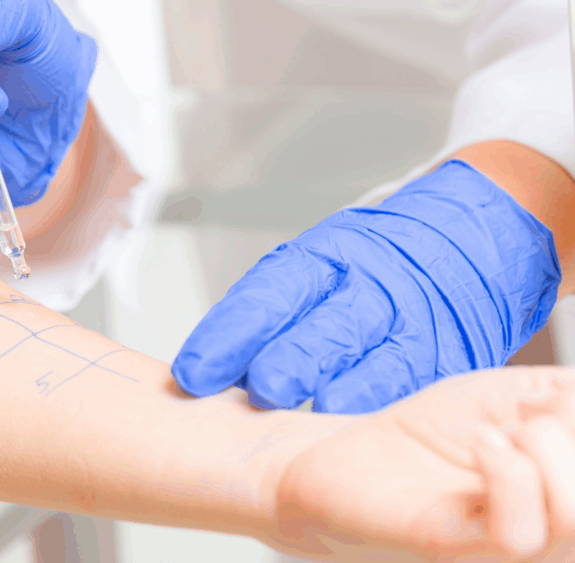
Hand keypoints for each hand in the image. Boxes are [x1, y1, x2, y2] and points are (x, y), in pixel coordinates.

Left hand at [171, 160, 560, 412]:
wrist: (472, 238)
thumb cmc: (374, 263)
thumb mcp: (318, 267)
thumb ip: (268, 315)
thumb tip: (205, 375)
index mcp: (324, 257)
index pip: (268, 293)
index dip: (229, 333)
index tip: (193, 373)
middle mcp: (370, 285)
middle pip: (325, 325)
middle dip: (289, 360)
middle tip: (257, 390)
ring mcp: (415, 320)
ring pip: (379, 358)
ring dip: (345, 389)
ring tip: (314, 415)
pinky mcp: (451, 355)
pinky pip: (419, 383)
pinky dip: (390, 405)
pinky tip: (363, 427)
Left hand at [274, 367, 574, 560]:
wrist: (352, 453)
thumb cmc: (437, 434)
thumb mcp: (523, 399)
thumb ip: (573, 399)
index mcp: (569, 497)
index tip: (552, 404)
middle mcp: (553, 537)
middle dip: (573, 434)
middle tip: (529, 417)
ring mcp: (509, 550)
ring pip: (574, 520)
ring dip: (544, 447)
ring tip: (499, 432)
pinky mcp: (456, 549)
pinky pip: (516, 533)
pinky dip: (506, 467)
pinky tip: (479, 443)